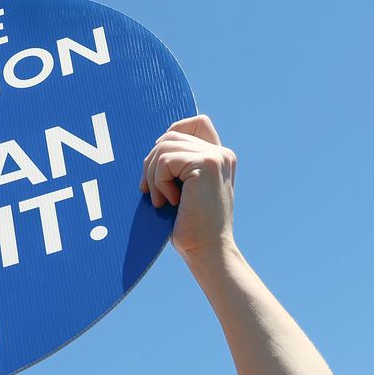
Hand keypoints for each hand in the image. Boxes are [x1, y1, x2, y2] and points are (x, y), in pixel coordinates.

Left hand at [141, 115, 235, 262]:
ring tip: (161, 201)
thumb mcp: (185, 190)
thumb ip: (179, 165)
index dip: (174, 132)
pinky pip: (165, 161)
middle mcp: (222, 153)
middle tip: (151, 192)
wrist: (208, 252)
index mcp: (221, 158)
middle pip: (171, 135)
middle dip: (152, 162)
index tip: (161, 165)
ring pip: (164, 147)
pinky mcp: (206, 164)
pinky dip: (158, 183)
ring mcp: (216, 157)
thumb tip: (154, 146)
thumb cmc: (192, 228)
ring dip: (153, 175)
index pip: (197, 122)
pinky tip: (169, 203)